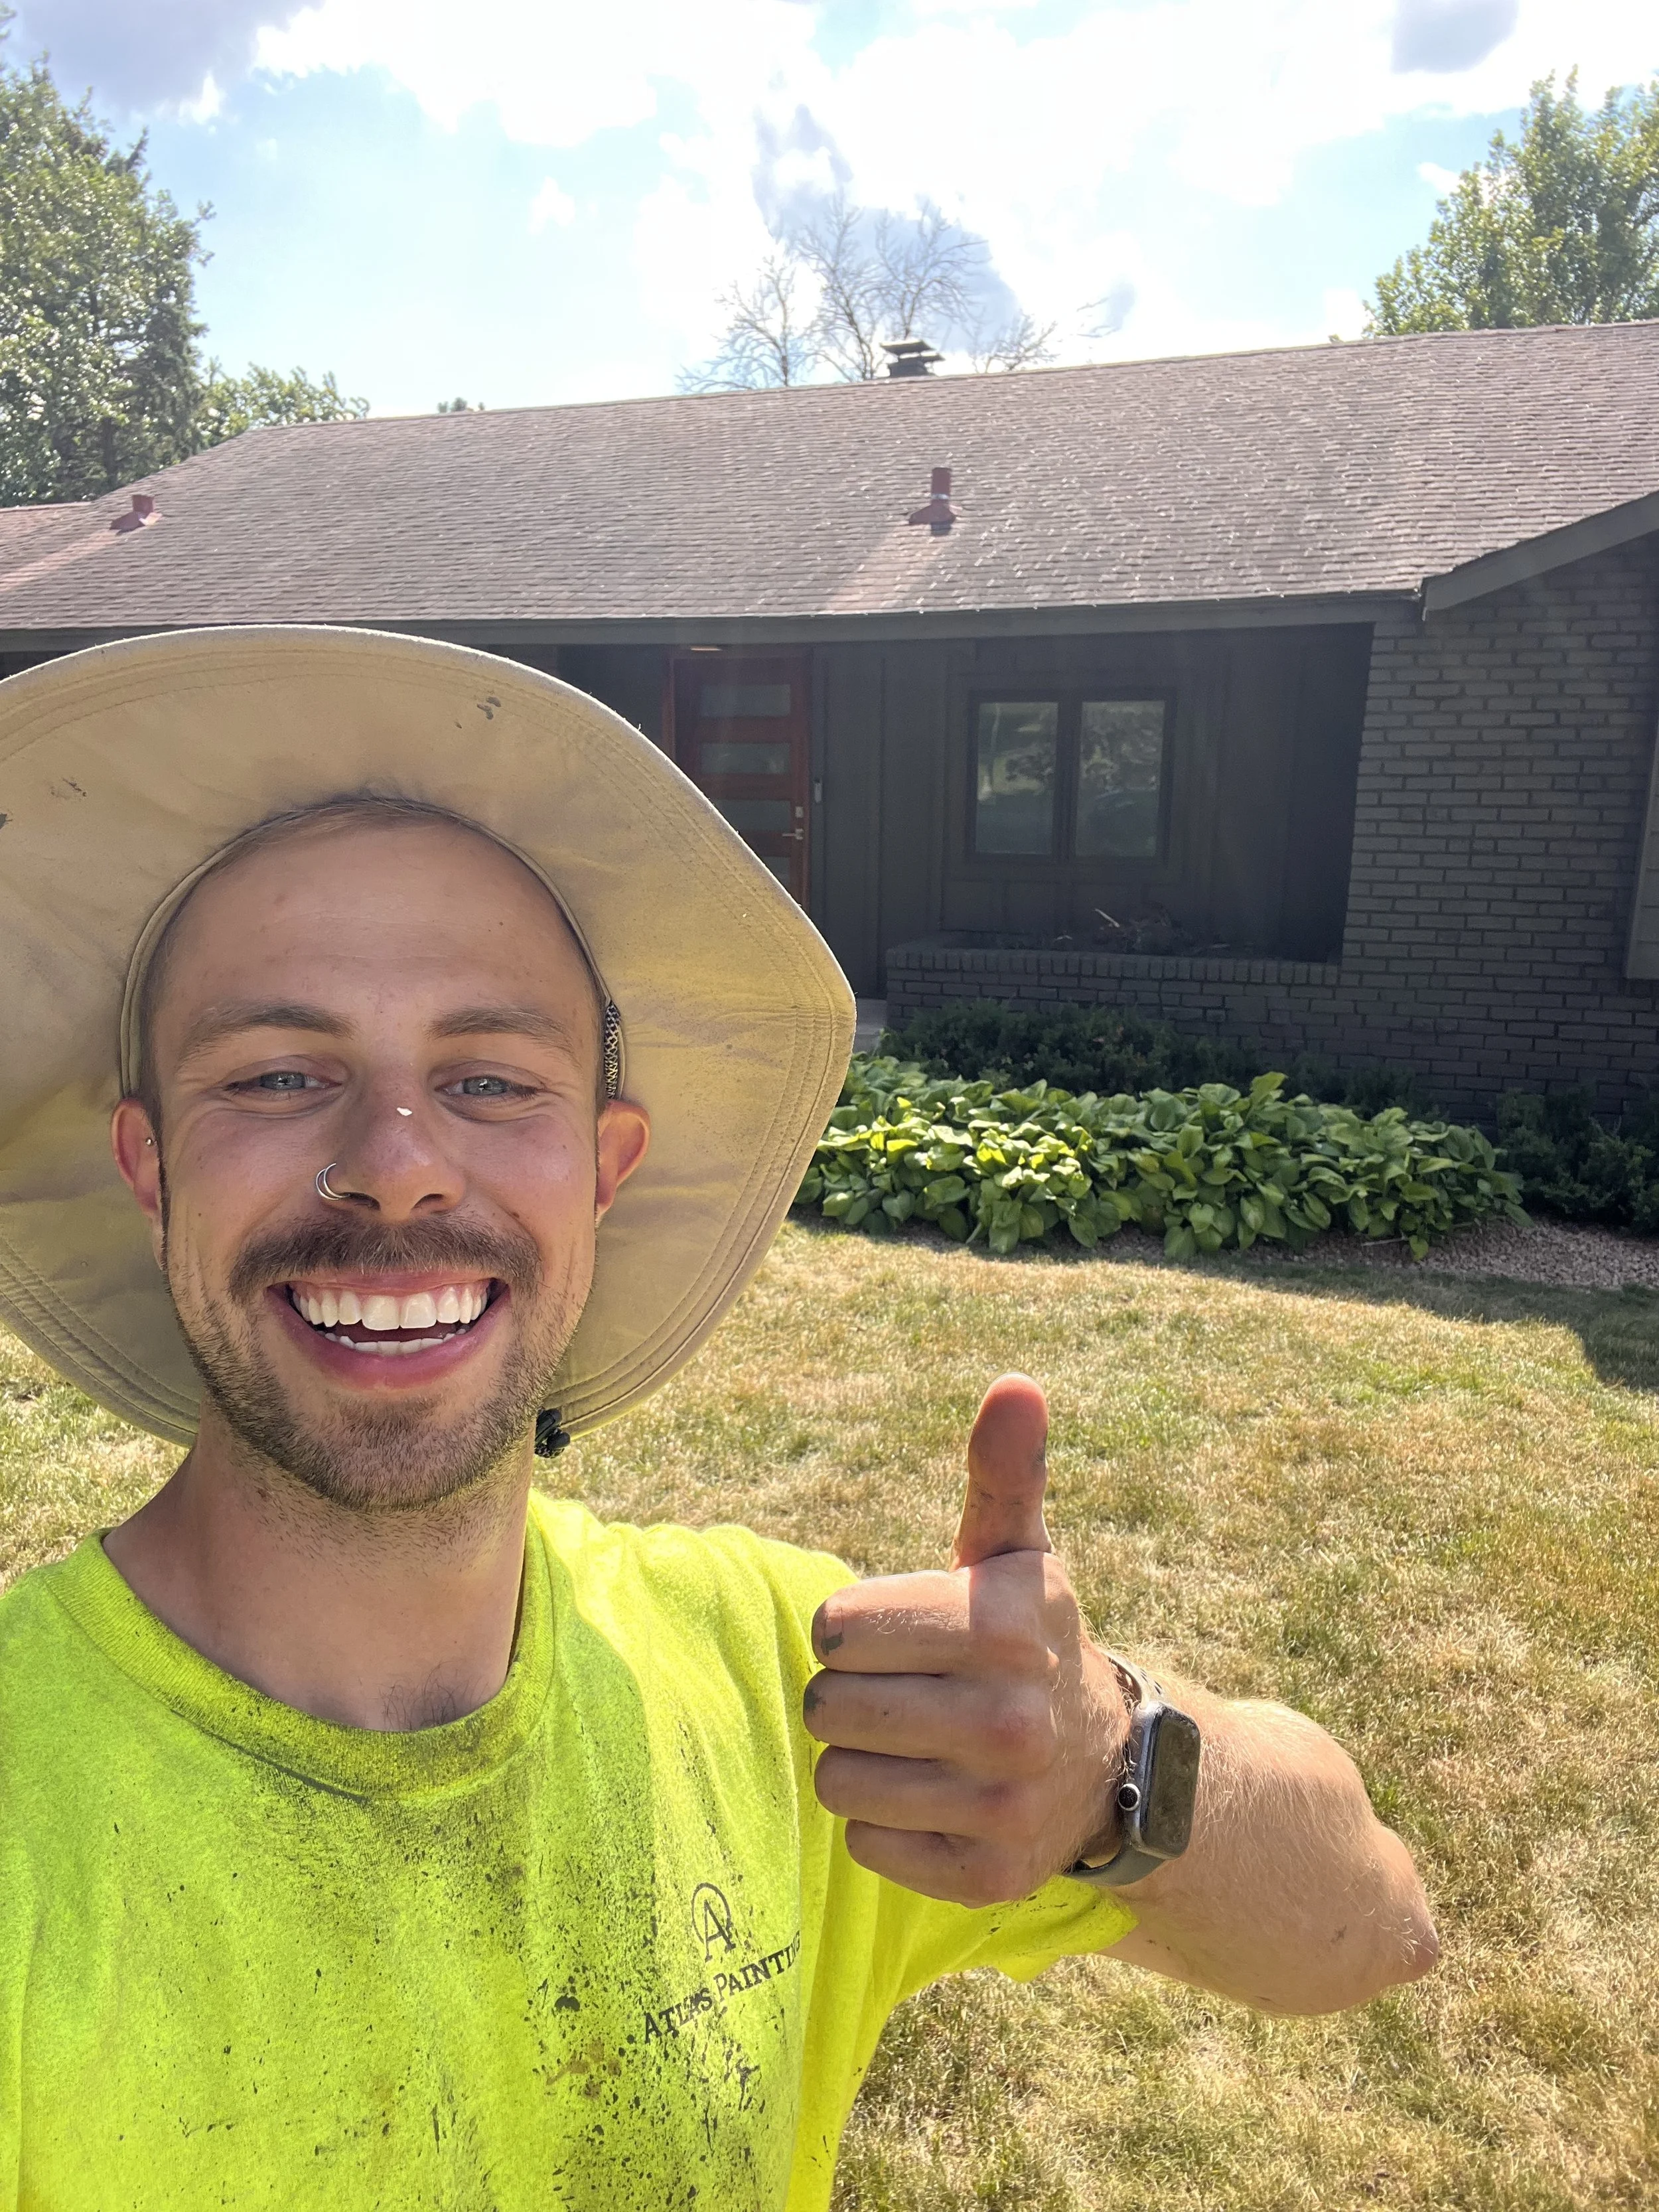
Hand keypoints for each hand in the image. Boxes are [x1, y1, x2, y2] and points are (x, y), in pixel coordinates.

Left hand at [804, 1374, 1129, 1905]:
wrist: (1109, 1765)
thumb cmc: (1029, 1640)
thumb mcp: (1019, 1554)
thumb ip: (1003, 1471)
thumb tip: (1015, 1385)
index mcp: (1002, 1626)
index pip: (835, 1628)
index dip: (856, 1629)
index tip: (904, 1635)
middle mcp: (1006, 1720)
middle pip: (827, 1705)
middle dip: (855, 1695)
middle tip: (912, 1694)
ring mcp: (998, 1805)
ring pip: (837, 1777)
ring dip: (864, 1761)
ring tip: (921, 1746)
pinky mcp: (981, 1875)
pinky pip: (863, 1843)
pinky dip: (887, 1825)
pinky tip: (938, 1798)